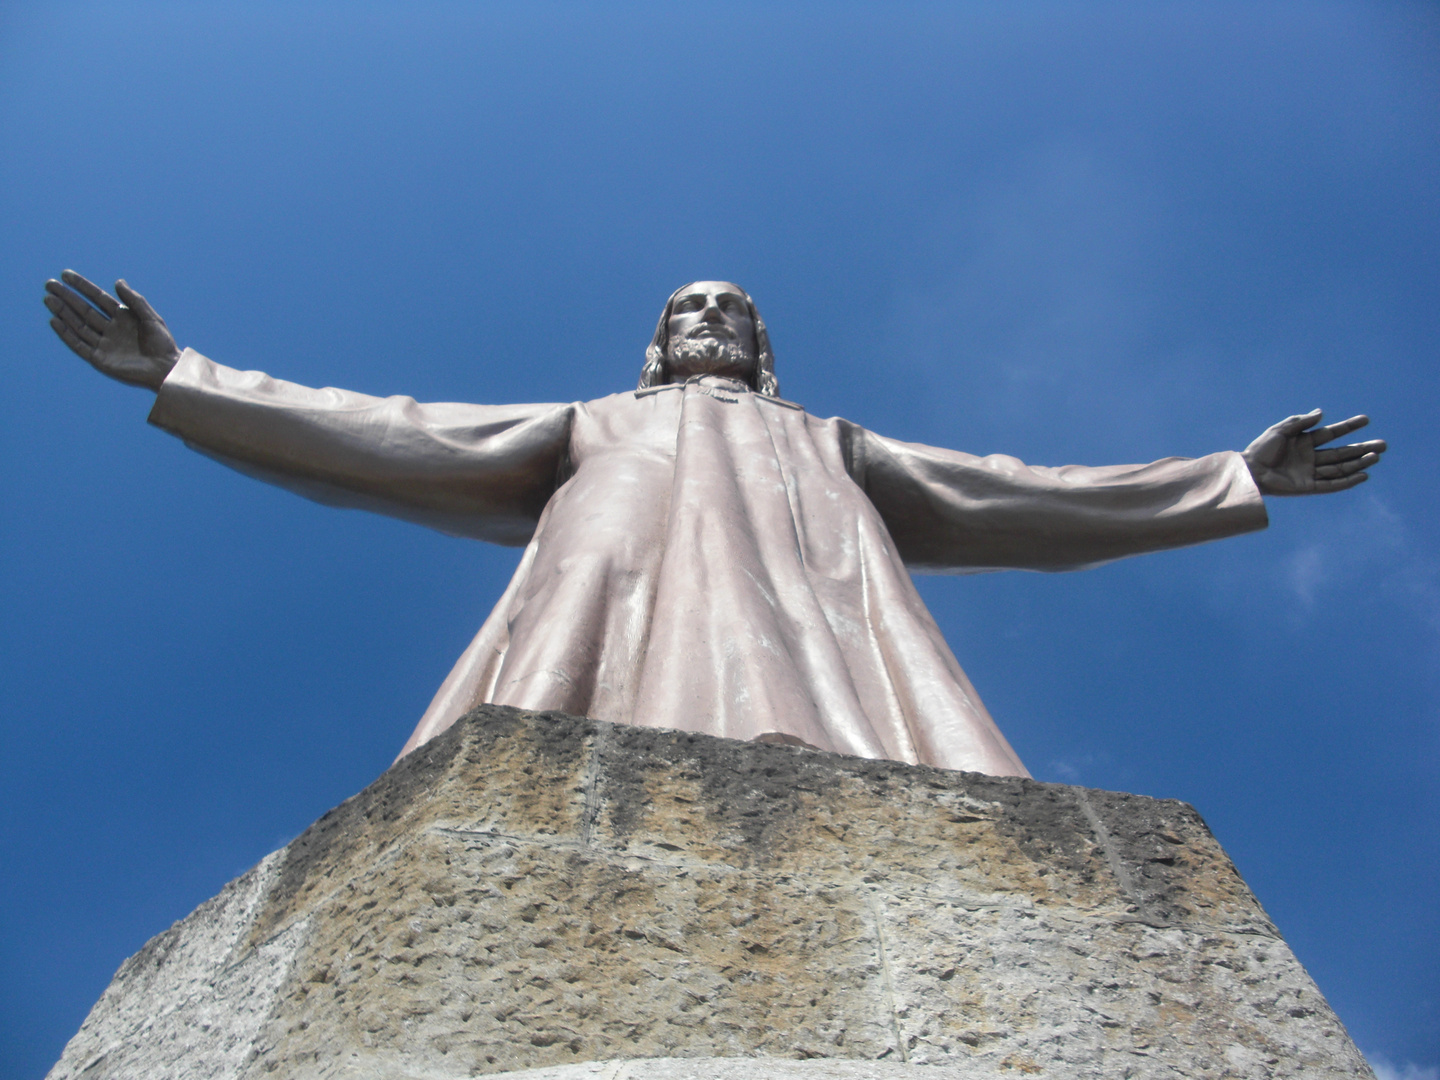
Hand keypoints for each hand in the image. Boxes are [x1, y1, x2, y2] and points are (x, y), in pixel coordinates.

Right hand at [44, 270, 180, 390]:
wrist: (165, 369)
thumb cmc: (162, 344)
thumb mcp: (151, 318)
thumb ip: (134, 300)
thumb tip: (117, 281)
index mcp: (123, 316)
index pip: (98, 297)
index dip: (82, 286)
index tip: (65, 274)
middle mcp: (111, 328)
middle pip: (84, 309)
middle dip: (67, 297)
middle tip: (49, 284)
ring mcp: (104, 343)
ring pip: (78, 325)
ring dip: (63, 312)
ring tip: (48, 299)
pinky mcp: (99, 359)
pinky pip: (79, 344)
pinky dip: (66, 333)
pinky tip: (55, 321)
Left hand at [1241, 409, 1385, 495]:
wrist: (1249, 471)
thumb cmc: (1260, 449)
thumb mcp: (1280, 430)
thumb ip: (1300, 422)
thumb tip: (1321, 413)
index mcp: (1304, 442)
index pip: (1332, 433)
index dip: (1348, 427)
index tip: (1366, 420)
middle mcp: (1310, 458)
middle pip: (1342, 452)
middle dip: (1362, 448)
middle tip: (1383, 444)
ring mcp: (1310, 473)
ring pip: (1340, 468)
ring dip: (1359, 463)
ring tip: (1377, 456)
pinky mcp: (1308, 487)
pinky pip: (1331, 484)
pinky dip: (1347, 481)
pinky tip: (1363, 475)